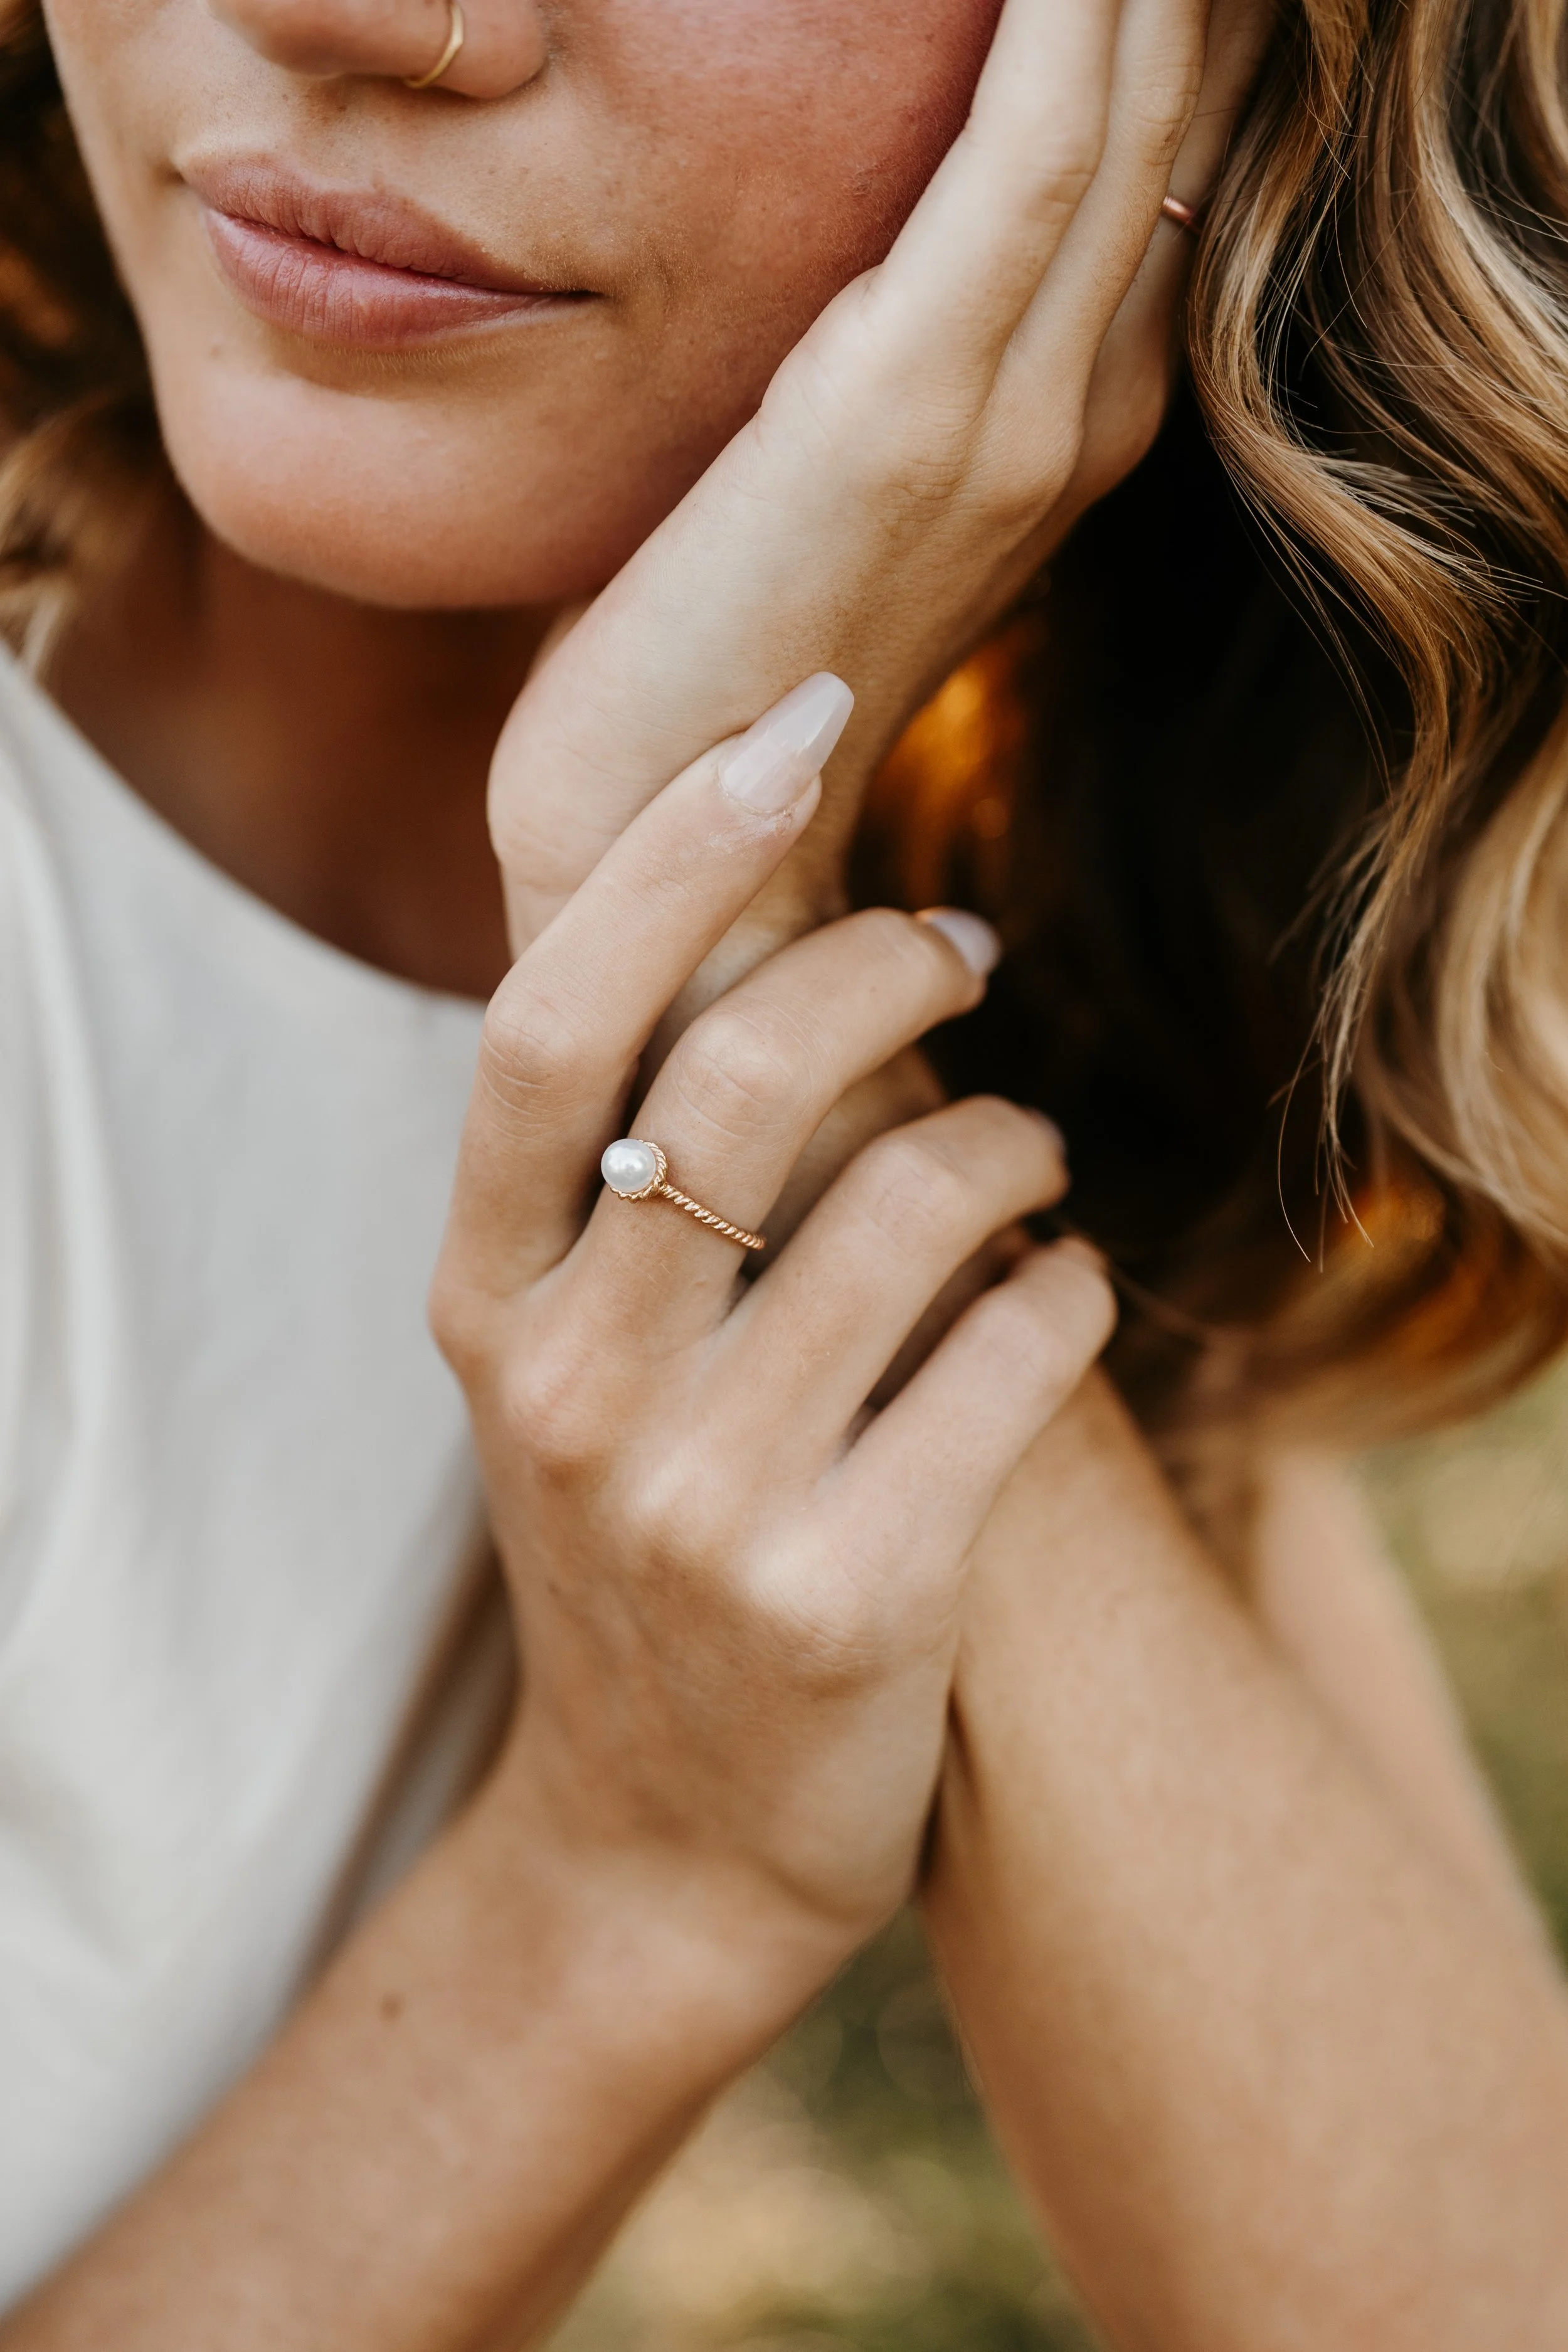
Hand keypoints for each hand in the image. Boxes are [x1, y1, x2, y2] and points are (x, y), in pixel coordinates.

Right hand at [430, 680, 1113, 1948]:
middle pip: (734, 1078)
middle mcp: (563, 1391)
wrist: (664, 1841)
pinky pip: (1014, 1355)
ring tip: (1024, 1145)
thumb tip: (762, 933)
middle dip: (882, 965)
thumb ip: (614, 1186)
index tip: (788, 730)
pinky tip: (1060, 1290)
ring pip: (910, 1208)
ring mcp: (699, 1506)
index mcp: (478, 1304)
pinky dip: (1069, 1286)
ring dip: (1009, 1135)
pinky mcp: (849, 1597)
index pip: (543, 1025)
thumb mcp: (568, 1369)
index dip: (664, 856)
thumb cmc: (642, 1547)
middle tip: (961, 941)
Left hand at [489, 0, 1270, 975]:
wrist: (664, 860)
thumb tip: (887, 252)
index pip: (1155, 174)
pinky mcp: (901, 412)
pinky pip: (1034, 150)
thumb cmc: (714, 681)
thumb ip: (899, 369)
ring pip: (1125, 110)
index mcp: (1055, 433)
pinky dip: (1068, 13)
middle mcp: (1069, 417)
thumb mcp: (826, 498)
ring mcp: (1008, 420)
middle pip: (1171, 120)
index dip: (1172, 31)